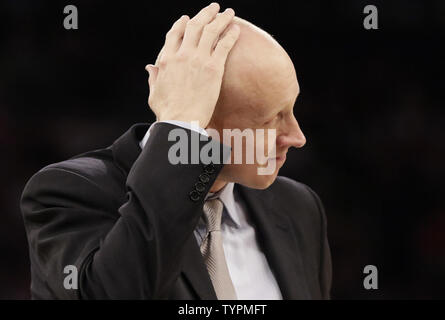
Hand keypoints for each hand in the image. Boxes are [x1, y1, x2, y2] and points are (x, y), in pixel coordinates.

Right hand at [145, 3, 239, 127]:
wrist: (181, 121)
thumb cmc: (167, 111)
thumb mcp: (155, 92)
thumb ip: (154, 77)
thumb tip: (150, 67)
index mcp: (166, 59)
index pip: (174, 33)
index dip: (181, 23)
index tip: (187, 18)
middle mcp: (182, 55)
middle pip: (194, 26)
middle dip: (205, 14)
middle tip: (214, 8)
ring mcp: (198, 60)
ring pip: (211, 31)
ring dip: (221, 18)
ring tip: (229, 12)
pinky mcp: (213, 68)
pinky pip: (224, 45)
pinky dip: (231, 34)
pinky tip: (236, 29)